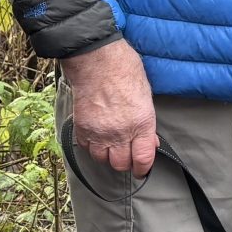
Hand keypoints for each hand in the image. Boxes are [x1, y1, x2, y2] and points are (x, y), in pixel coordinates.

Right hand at [64, 37, 159, 176]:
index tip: (142, 170)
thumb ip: (147, 123)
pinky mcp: (82, 128)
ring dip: (107, 155)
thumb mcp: (146, 97)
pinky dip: (91, 146)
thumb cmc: (125, 72)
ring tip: (110, 145)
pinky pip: (86, 148)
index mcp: (141, 124)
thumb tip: (149, 141)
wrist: (97, 61)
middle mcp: (120, 132)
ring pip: (102, 159)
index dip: (143, 169)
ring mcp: (99, 132)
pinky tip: (96, 137)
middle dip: (125, 162)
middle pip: (121, 164)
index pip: (143, 160)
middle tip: (127, 155)